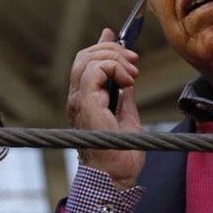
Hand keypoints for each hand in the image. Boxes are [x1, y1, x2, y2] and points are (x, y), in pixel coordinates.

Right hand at [66, 28, 144, 188]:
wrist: (116, 177)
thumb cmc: (121, 155)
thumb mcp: (127, 114)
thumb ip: (123, 93)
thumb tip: (127, 73)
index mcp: (86, 98)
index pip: (87, 61)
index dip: (102, 44)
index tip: (117, 35)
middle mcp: (77, 97)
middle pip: (86, 55)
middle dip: (112, 49)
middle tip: (135, 60)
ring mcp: (79, 100)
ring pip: (88, 58)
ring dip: (115, 58)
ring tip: (133, 73)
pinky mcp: (85, 104)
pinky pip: (93, 71)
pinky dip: (113, 68)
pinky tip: (129, 81)